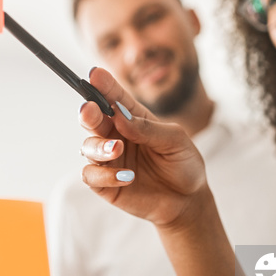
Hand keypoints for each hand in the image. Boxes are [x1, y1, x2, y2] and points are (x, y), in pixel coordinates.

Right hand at [80, 68, 208, 227]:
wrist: (187, 201)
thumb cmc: (183, 164)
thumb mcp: (175, 141)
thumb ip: (147, 128)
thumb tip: (119, 116)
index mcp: (132, 119)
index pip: (114, 98)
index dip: (103, 85)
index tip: (95, 74)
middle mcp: (116, 135)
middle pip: (91, 119)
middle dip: (88, 113)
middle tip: (90, 111)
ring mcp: (109, 160)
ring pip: (87, 146)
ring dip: (99, 147)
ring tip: (117, 149)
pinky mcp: (105, 184)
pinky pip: (90, 175)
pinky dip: (104, 175)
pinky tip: (126, 177)